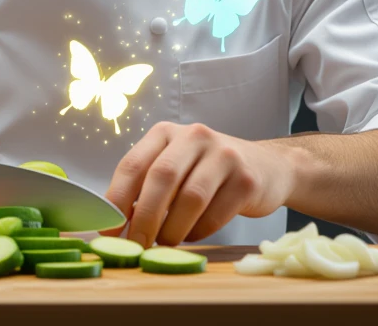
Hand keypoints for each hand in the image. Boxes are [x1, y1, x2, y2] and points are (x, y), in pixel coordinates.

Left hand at [100, 121, 289, 247]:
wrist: (268, 167)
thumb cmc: (207, 173)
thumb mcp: (175, 167)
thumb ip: (146, 188)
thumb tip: (117, 225)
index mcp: (165, 132)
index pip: (132, 165)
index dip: (116, 200)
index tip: (109, 230)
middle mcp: (194, 136)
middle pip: (161, 178)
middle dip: (145, 218)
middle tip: (137, 245)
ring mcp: (224, 155)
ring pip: (190, 198)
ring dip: (173, 229)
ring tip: (167, 241)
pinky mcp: (247, 180)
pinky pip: (215, 215)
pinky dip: (199, 232)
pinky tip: (194, 233)